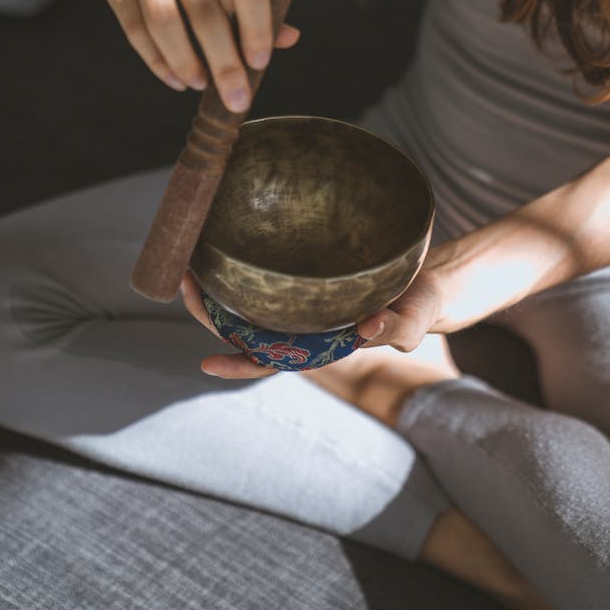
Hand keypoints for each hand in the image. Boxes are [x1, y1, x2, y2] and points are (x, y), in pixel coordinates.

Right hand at [102, 0, 299, 111]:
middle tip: (236, 96)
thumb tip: (289, 39)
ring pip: (161, 19)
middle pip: (202, 8)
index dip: (256, 26)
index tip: (260, 62)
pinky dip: (154, 59)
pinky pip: (132, 25)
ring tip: (201, 85)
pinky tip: (174, 78)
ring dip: (184, 61)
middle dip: (222, 60)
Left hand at [179, 261, 448, 380]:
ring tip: (190, 260)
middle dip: (211, 311)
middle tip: (185, 282)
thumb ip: (395, 329)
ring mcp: (300, 301)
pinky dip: (242, 265)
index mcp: (321, 346)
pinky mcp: (305, 278)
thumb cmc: (418, 307)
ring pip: (247, 301)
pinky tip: (224, 244)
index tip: (206, 363)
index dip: (239, 365)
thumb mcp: (413, 321)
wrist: (424, 280)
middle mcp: (303, 326)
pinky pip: (266, 275)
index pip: (273, 362)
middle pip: (246, 328)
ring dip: (217, 286)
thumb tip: (367, 328)